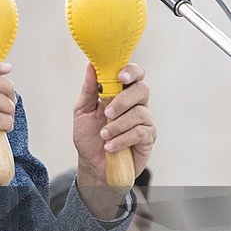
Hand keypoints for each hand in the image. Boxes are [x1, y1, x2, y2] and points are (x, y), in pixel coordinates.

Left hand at [74, 61, 155, 190]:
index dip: (130, 71)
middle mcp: (136, 104)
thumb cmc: (89, 135)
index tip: (120, 76)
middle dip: (123, 100)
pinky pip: (140, 133)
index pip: (134, 74)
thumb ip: (89, 90)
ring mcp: (144, 121)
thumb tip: (91, 66)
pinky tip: (110, 146)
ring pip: (140, 113)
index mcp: (121, 92)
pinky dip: (122, 139)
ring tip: (103, 135)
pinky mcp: (148, 138)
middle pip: (142, 89)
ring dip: (117, 125)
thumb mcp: (82, 111)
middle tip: (107, 112)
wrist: (92, 164)